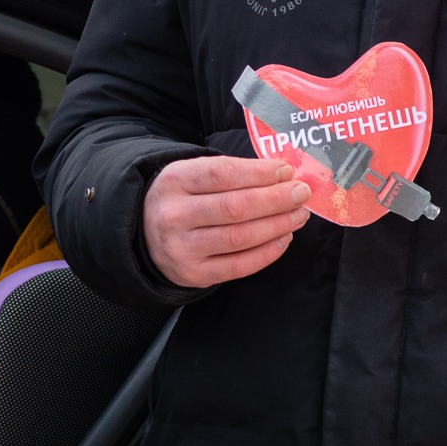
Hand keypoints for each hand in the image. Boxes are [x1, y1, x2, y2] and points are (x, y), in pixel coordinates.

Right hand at [144, 156, 310, 288]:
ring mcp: (182, 248)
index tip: (286, 171)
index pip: (223, 173)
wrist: (145, 233)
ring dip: (277, 225)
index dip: (260, 173)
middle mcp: (174, 215)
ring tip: (298, 214)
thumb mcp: (193, 174)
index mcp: (174, 181)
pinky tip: (284, 238)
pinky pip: (239, 266)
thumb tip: (283, 175)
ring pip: (240, 237)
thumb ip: (233, 172)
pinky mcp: (194, 274)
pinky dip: (267, 252)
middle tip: (301, 193)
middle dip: (276, 199)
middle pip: (235, 207)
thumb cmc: (182, 198)